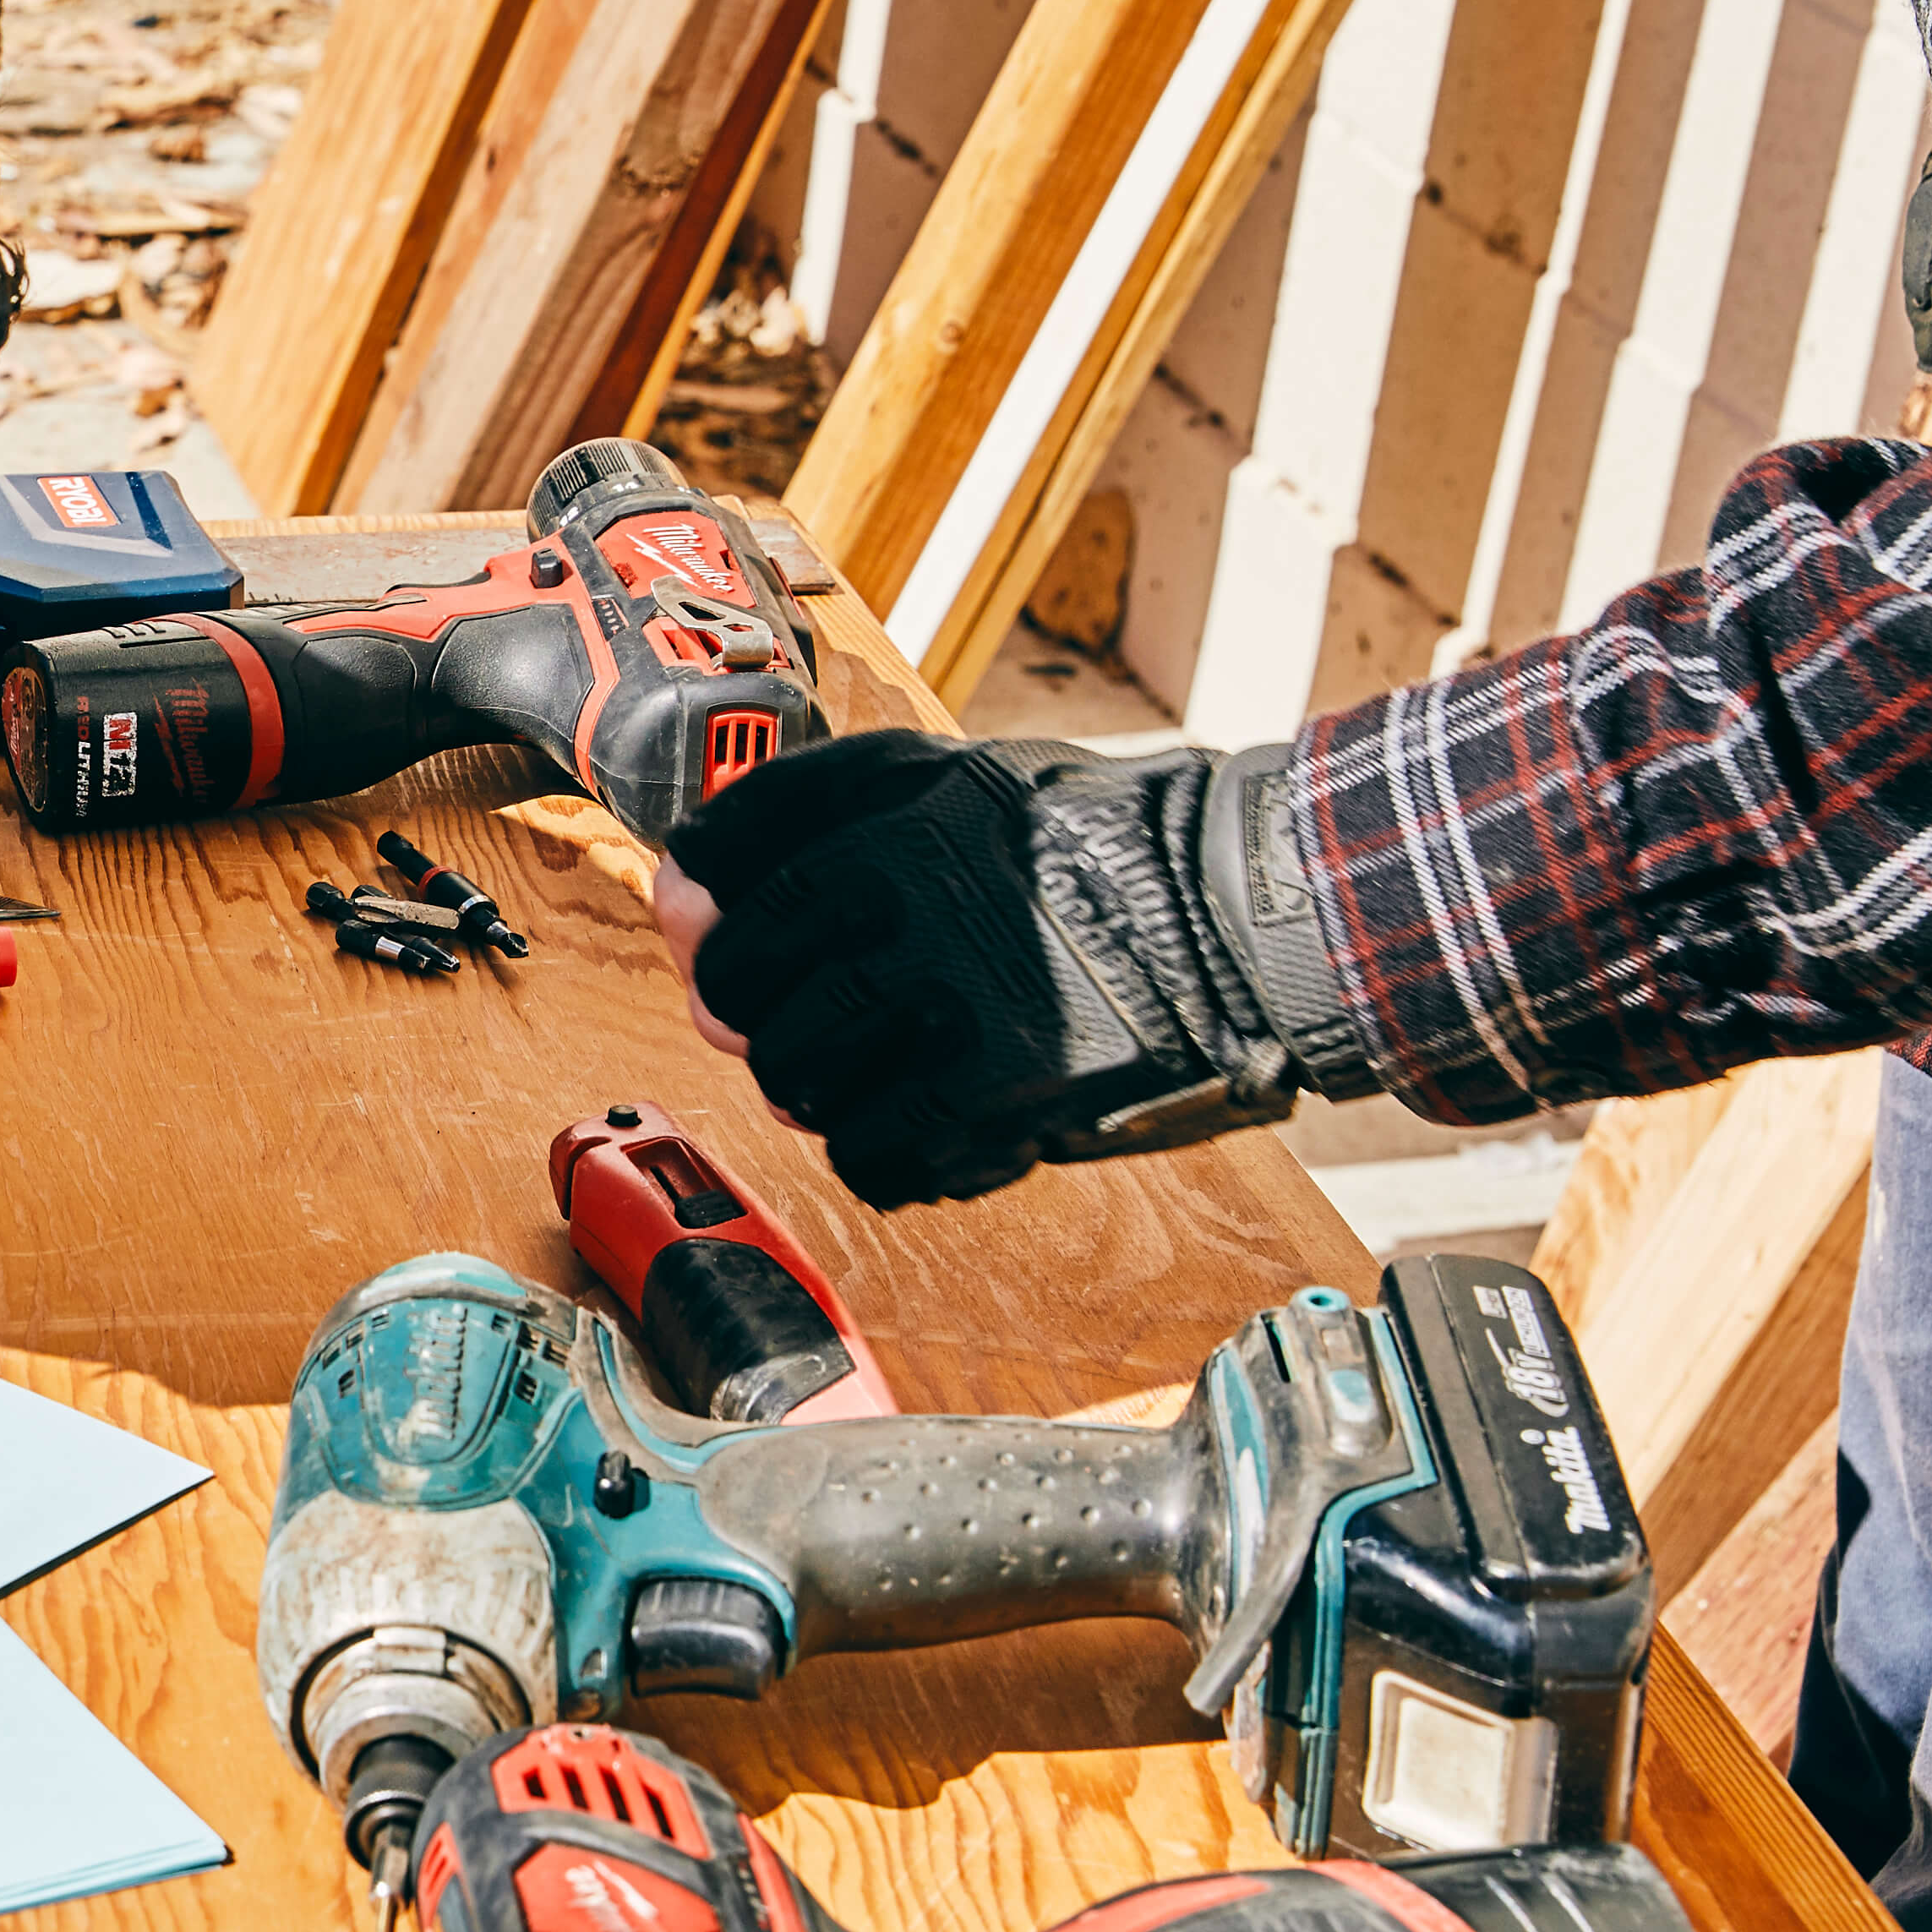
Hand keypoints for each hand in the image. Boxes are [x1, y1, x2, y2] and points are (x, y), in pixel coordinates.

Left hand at [658, 731, 1363, 1207]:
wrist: (1242, 920)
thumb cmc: (1098, 852)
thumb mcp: (963, 782)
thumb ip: (832, 816)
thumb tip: (693, 892)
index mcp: (897, 806)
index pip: (719, 856)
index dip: (689, 902)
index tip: (695, 925)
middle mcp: (911, 891)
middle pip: (734, 982)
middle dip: (741, 1011)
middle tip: (773, 1018)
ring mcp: (951, 994)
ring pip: (790, 1076)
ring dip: (810, 1085)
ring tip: (865, 1070)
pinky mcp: (998, 1089)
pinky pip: (870, 1149)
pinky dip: (880, 1147)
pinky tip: (923, 1117)